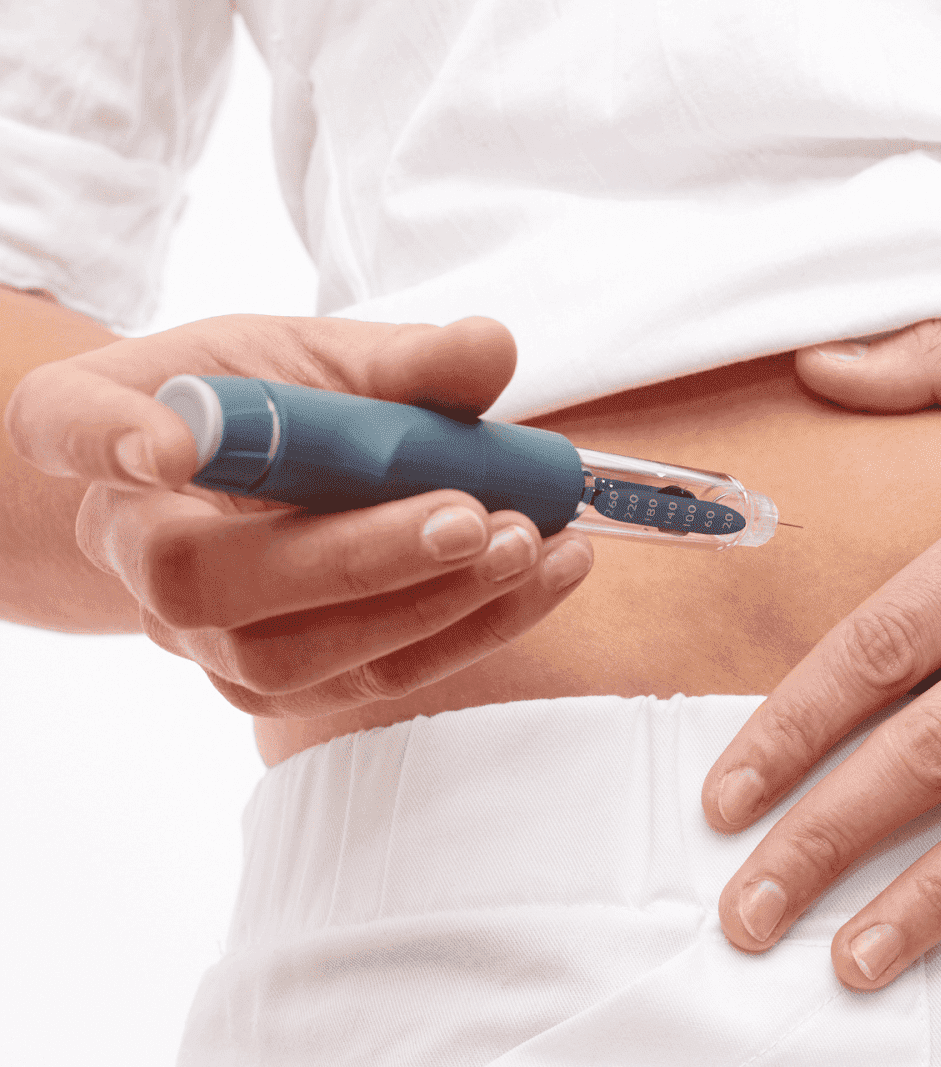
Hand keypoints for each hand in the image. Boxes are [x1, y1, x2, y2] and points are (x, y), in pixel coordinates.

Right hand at [4, 315, 592, 716]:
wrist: (254, 486)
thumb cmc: (272, 404)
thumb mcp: (321, 355)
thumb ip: (401, 357)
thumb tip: (489, 351)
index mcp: (107, 430)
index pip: (69, 426)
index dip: (109, 439)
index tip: (165, 445)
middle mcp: (133, 549)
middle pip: (209, 581)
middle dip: (356, 558)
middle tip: (474, 514)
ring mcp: (199, 636)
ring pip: (296, 657)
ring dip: (433, 605)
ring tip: (534, 545)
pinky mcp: (277, 684)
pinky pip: (370, 678)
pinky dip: (473, 628)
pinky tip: (546, 575)